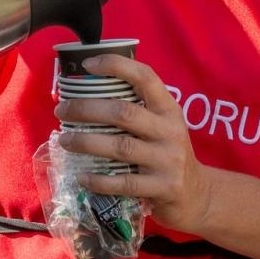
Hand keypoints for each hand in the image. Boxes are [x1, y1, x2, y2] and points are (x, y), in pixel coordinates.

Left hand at [54, 54, 211, 232]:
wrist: (197, 193)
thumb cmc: (168, 154)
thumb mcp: (162, 126)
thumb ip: (137, 111)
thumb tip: (86, 95)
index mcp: (169, 110)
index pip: (146, 78)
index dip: (117, 66)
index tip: (88, 65)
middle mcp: (170, 131)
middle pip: (124, 113)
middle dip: (87, 109)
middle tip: (62, 110)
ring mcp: (167, 160)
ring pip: (120, 147)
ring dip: (86, 142)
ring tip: (64, 140)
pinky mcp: (163, 187)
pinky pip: (124, 183)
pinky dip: (99, 180)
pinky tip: (82, 176)